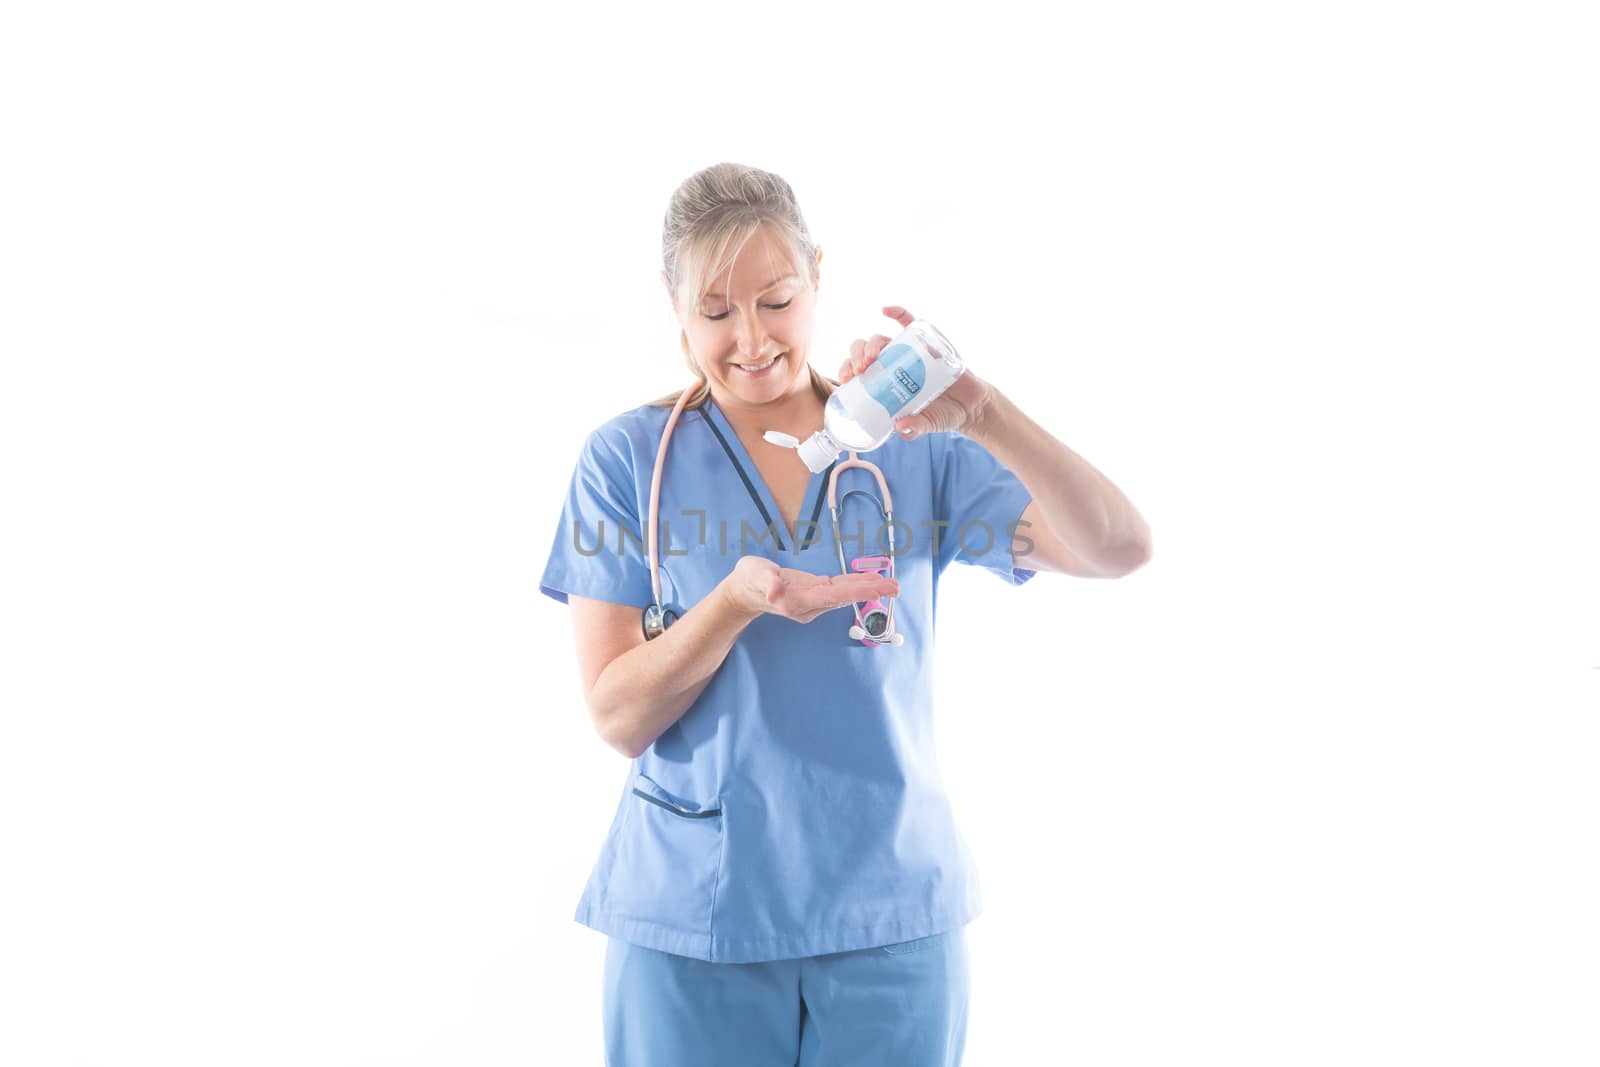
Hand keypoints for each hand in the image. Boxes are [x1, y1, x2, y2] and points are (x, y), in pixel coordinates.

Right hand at [723, 556, 898, 623]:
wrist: (743, 593)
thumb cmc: (748, 580)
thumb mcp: (753, 575)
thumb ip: (765, 582)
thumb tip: (774, 592)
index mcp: (797, 600)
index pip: (832, 595)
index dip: (856, 590)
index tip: (877, 589)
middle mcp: (808, 605)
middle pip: (844, 597)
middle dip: (870, 592)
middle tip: (896, 587)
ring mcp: (812, 603)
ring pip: (844, 595)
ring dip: (868, 590)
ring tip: (891, 584)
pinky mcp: (813, 596)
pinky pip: (839, 591)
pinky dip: (856, 586)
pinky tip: (870, 582)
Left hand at [838, 306, 996, 439]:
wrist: (970, 406)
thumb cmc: (942, 414)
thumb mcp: (926, 424)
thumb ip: (915, 428)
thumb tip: (900, 427)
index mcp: (886, 382)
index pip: (858, 370)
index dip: (847, 369)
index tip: (847, 379)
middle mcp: (893, 364)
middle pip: (866, 351)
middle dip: (857, 356)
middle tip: (860, 370)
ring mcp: (909, 351)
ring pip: (882, 339)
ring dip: (872, 344)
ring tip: (871, 357)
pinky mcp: (928, 341)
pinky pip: (909, 322)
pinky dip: (897, 313)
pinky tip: (885, 309)